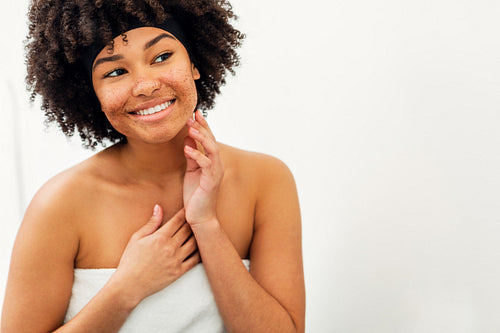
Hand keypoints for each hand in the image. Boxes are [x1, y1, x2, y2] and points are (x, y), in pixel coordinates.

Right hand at [111, 205, 199, 304]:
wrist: (129, 285)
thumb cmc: (130, 261)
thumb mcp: (137, 238)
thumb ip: (151, 223)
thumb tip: (159, 207)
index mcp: (160, 237)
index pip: (178, 220)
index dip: (185, 212)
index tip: (190, 207)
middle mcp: (171, 247)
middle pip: (188, 230)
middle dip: (193, 222)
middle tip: (198, 216)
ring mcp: (176, 260)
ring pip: (194, 243)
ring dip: (198, 236)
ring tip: (201, 230)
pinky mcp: (179, 272)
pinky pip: (194, 260)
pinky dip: (200, 253)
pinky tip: (202, 248)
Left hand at [183, 110, 223, 225]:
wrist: (200, 217)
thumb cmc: (195, 195)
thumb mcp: (191, 170)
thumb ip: (191, 154)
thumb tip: (187, 137)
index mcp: (212, 162)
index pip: (209, 140)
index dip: (203, 126)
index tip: (194, 113)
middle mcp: (217, 165)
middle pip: (212, 141)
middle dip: (203, 127)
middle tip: (193, 115)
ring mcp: (215, 173)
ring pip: (212, 150)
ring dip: (202, 138)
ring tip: (191, 128)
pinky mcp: (211, 182)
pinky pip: (206, 164)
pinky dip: (197, 155)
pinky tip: (187, 148)